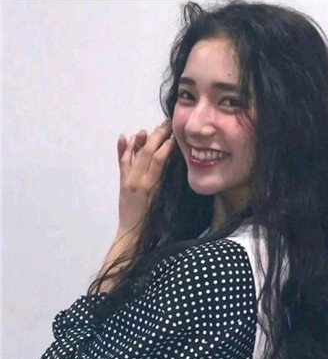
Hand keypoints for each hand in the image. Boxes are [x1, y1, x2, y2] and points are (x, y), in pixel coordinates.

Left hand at [116, 120, 173, 237]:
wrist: (132, 232)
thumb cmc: (153, 221)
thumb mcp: (163, 201)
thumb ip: (166, 182)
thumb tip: (172, 163)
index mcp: (150, 185)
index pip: (159, 159)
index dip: (167, 144)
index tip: (175, 134)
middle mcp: (138, 179)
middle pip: (147, 152)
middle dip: (157, 136)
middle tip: (166, 125)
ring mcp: (128, 179)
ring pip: (134, 154)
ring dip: (141, 140)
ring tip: (148, 129)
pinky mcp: (122, 181)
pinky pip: (122, 162)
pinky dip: (122, 149)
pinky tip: (124, 136)